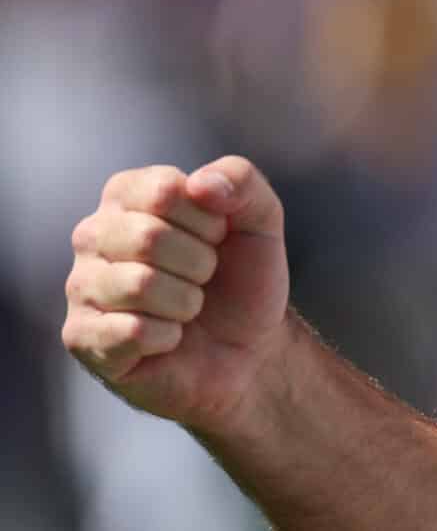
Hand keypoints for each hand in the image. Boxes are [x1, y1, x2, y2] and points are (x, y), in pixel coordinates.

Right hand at [63, 156, 293, 433]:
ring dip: (186, 302)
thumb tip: (199, 184)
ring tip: (187, 308)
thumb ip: (241, 180)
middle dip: (200, 264)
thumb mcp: (261, 220)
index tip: (217, 238)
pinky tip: (168, 338)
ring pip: (139, 285)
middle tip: (204, 278)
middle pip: (148, 238)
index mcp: (127, 194)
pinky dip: (169, 337)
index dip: (210, 222)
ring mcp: (81, 286)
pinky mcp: (80, 336)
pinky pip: (131, 331)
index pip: (166, 191)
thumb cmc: (245, 278)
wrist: (249, 350)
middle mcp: (92, 235)